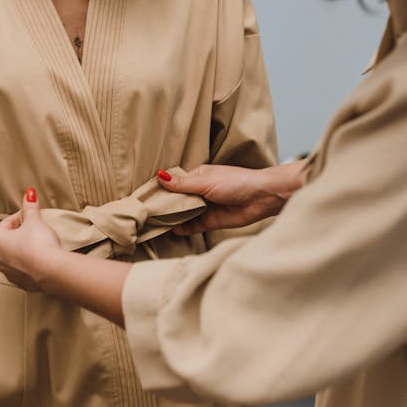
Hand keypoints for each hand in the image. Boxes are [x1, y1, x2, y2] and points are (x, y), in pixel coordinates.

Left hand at [0, 188, 63, 290]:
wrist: (51, 270)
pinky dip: (30, 264)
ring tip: (39, 244)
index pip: (6, 223)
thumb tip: (29, 193)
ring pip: (14, 257)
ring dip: (23, 250)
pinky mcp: (21, 283)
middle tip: (34, 229)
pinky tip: (41, 259)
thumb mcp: (34, 221)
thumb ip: (30, 207)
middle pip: (8, 241)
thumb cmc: (39, 244)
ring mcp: (8, 273)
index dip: (20, 218)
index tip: (30, 217)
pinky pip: (23, 270)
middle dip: (20, 234)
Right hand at [158, 161, 305, 233]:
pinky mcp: (210, 222)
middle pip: (176, 200)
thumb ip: (182, 184)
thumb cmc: (236, 182)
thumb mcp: (206, 181)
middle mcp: (198, 191)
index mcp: (197, 176)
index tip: (144, 198)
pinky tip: (172, 230)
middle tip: (146, 214)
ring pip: (183, 214)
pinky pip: (193, 226)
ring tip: (155, 224)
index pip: (173, 184)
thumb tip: (159, 176)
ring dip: (172, 218)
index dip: (160, 191)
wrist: (262, 198)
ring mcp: (204, 207)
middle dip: (164, 206)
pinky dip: (183, 228)